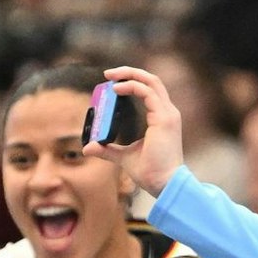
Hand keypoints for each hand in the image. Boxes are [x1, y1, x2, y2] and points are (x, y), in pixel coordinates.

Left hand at [83, 65, 187, 197]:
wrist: (164, 185)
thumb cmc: (150, 172)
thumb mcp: (124, 157)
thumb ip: (108, 150)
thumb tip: (89, 147)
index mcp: (162, 118)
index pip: (149, 90)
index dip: (132, 82)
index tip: (112, 83)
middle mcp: (168, 113)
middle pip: (151, 81)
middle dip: (129, 72)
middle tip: (108, 73)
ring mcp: (168, 114)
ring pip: (151, 82)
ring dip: (130, 74)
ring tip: (111, 76)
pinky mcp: (164, 119)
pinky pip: (147, 93)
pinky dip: (132, 87)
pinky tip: (116, 89)